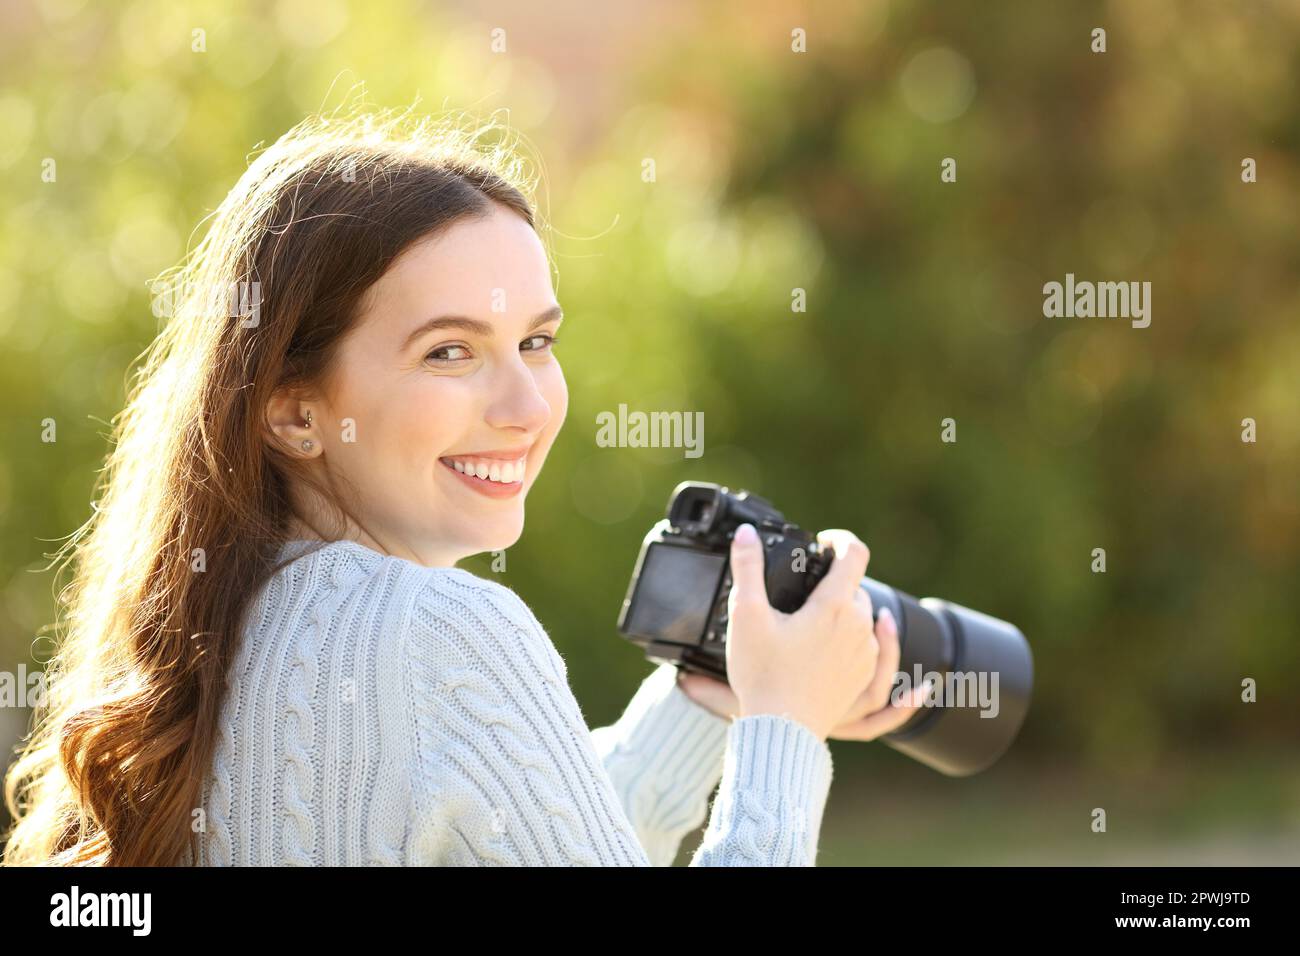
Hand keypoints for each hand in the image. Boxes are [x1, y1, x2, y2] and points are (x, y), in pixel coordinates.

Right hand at [722, 525, 886, 740]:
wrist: (780, 730)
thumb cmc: (762, 675)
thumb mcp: (745, 615)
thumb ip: (746, 569)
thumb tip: (745, 535)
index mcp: (834, 607)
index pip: (854, 553)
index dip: (840, 539)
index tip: (825, 542)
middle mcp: (858, 628)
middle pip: (855, 588)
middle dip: (834, 582)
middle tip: (804, 590)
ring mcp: (865, 656)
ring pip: (864, 620)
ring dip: (847, 612)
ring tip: (818, 617)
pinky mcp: (863, 680)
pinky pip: (873, 654)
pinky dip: (865, 644)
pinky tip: (848, 648)